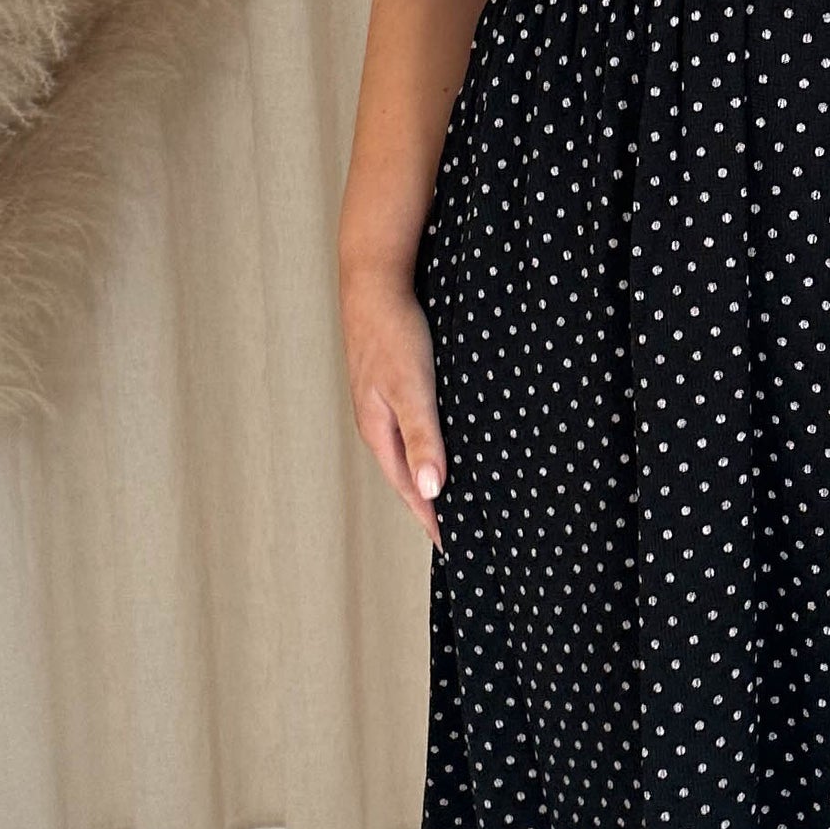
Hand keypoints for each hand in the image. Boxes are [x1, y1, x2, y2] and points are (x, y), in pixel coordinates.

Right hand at [340, 266, 447, 548]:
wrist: (374, 282)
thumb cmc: (394, 334)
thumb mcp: (413, 389)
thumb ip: (423, 438)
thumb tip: (432, 489)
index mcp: (379, 432)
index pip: (408, 488)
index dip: (430, 517)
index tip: (451, 546)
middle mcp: (377, 423)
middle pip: (406, 475)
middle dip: (428, 504)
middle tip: (454, 532)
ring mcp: (381, 405)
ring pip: (408, 451)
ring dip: (427, 476)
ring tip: (451, 497)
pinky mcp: (391, 385)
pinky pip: (410, 428)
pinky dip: (427, 446)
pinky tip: (442, 444)